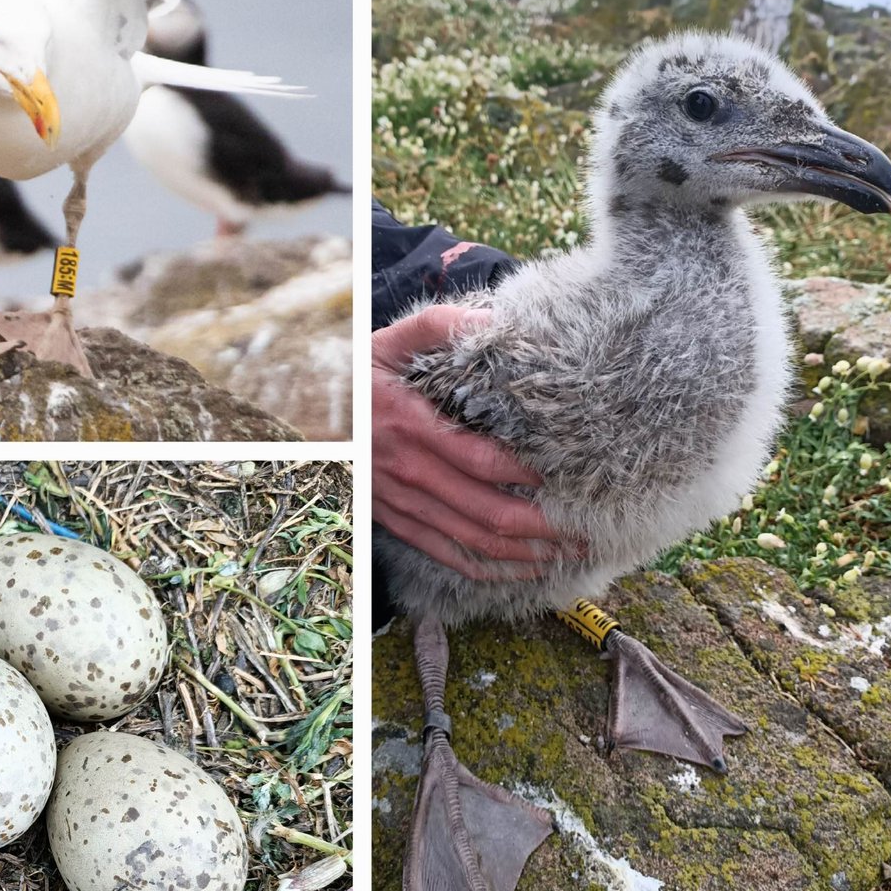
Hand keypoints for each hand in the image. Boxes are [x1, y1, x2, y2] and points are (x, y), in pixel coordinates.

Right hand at [373, 305, 584, 580]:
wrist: (305, 408)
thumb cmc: (359, 371)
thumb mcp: (391, 340)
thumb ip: (440, 325)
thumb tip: (494, 320)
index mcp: (408, 426)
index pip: (478, 461)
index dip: (525, 474)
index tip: (565, 475)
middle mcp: (404, 471)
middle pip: (484, 511)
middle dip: (541, 527)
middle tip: (586, 530)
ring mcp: (398, 501)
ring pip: (470, 540)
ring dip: (523, 553)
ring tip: (568, 554)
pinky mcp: (393, 519)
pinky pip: (443, 553)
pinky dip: (486, 569)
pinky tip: (521, 570)